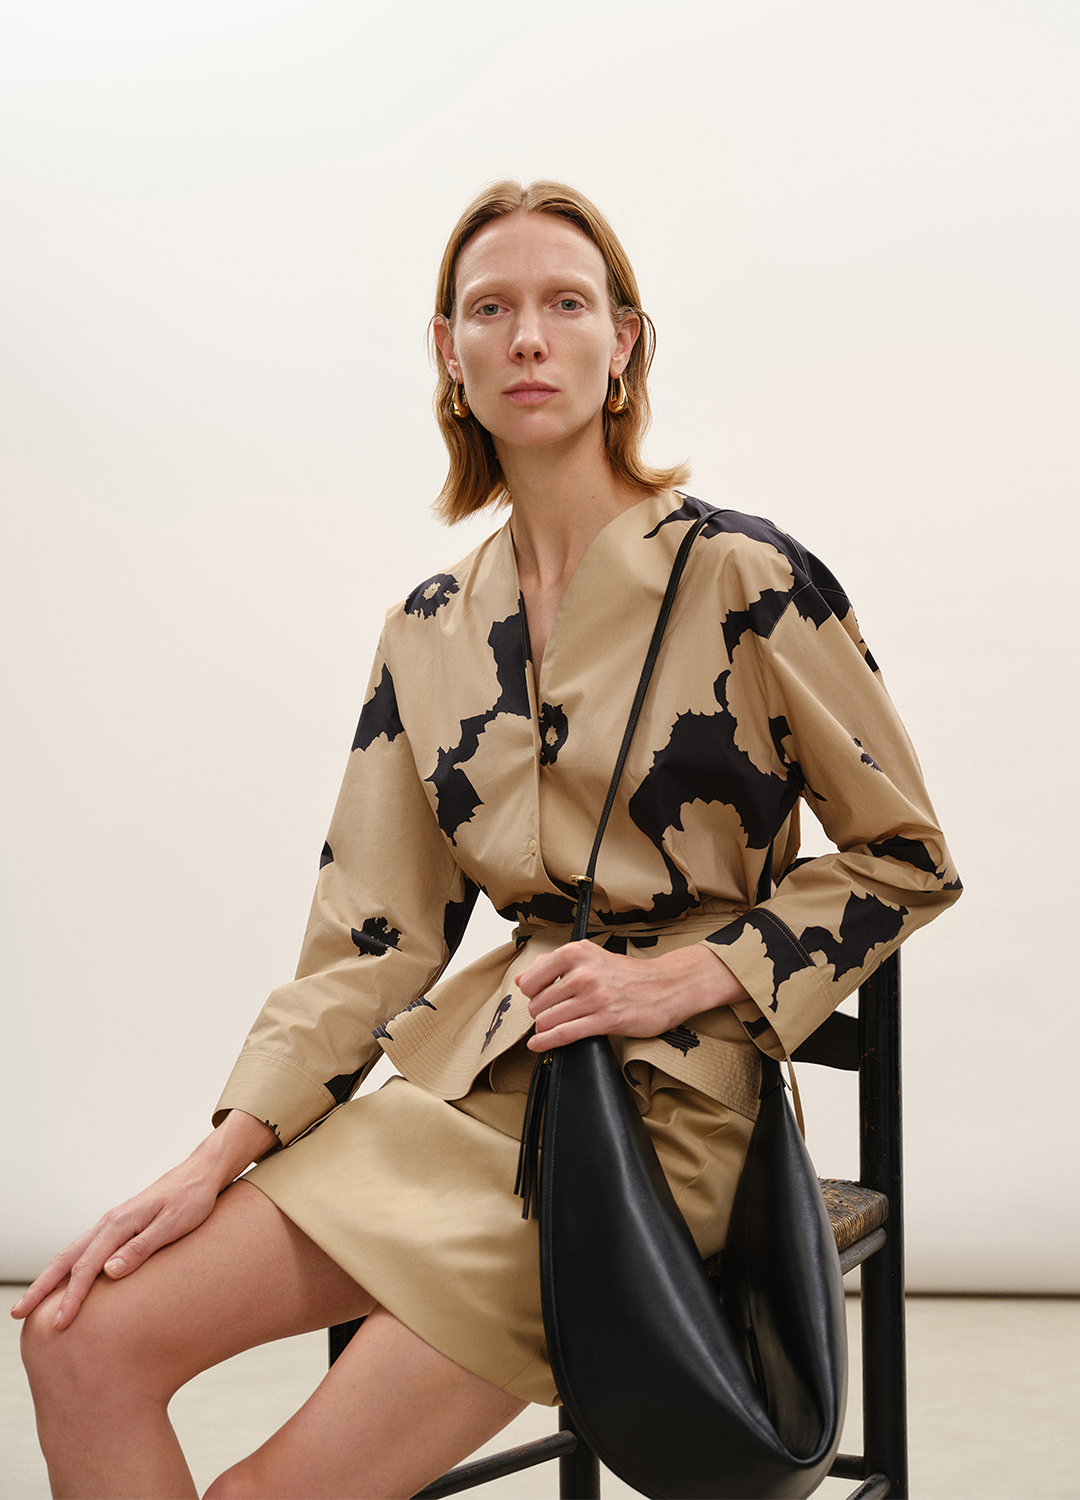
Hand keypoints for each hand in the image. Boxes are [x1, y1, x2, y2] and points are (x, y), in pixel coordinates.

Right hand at [10, 1110, 276, 1329]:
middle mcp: (110, 1223)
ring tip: (32, 1303)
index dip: (72, 1297)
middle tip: (18, 1314)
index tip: (60, 1323)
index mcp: (120, 1224)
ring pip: (72, 1253)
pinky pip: (84, 1249)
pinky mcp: (120, 1226)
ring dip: (50, 1278)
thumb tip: (109, 1272)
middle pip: (67, 1259)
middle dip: (42, 1288)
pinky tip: (65, 1281)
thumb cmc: (193, 1200)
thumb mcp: (174, 1225)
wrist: (202, 1173)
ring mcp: (112, 1224)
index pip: (88, 1266)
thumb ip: (142, 1248)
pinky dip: (67, 1267)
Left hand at [517, 940, 748, 1051]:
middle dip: (540, 1013)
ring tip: (552, 1027)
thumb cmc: (627, 974)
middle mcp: (583, 972)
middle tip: (553, 1013)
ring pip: (548, 1019)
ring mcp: (594, 997)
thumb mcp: (591, 957)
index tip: (538, 997)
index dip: (531, 993)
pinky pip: (564, 1034)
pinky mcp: (605, 1020)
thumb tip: (521, 979)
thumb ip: (554, 965)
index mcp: (577, 952)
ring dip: (545, 1028)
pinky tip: (538, 1045)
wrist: (667, 985)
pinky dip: (546, 1042)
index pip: (531, 979)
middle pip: (537, 1003)